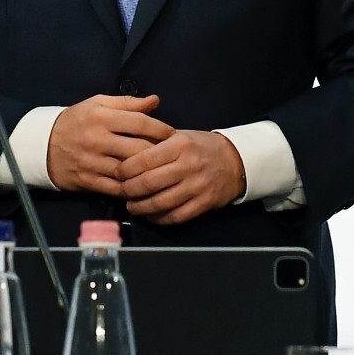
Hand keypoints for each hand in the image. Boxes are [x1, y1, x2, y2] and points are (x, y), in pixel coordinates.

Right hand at [45, 94, 171, 195]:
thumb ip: (127, 103)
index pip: (140, 122)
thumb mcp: (97, 104)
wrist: (42, 146)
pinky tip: (143, 186)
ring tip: (161, 171)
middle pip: (139, 149)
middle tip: (172, 155)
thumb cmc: (75, 121)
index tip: (173, 134)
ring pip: (130, 171)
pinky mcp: (88, 181)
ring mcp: (93, 162)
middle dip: (159, 153)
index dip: (161, 129)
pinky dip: (132, 189)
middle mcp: (97, 140)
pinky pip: (117, 188)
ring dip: (148, 172)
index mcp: (101, 117)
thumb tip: (155, 101)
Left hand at [121, 130, 246, 224]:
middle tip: (121, 191)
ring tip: (132, 206)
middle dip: (129, 190)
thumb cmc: (201, 147)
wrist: (235, 161)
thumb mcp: (180, 136)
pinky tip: (151, 215)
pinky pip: (175, 216)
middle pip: (148, 183)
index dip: (125, 170)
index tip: (117, 173)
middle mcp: (188, 165)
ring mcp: (197, 186)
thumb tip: (125, 154)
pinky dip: (159, 218)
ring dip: (141, 207)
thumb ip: (155, 143)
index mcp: (180, 145)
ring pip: (160, 203)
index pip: (144, 159)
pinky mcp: (204, 203)